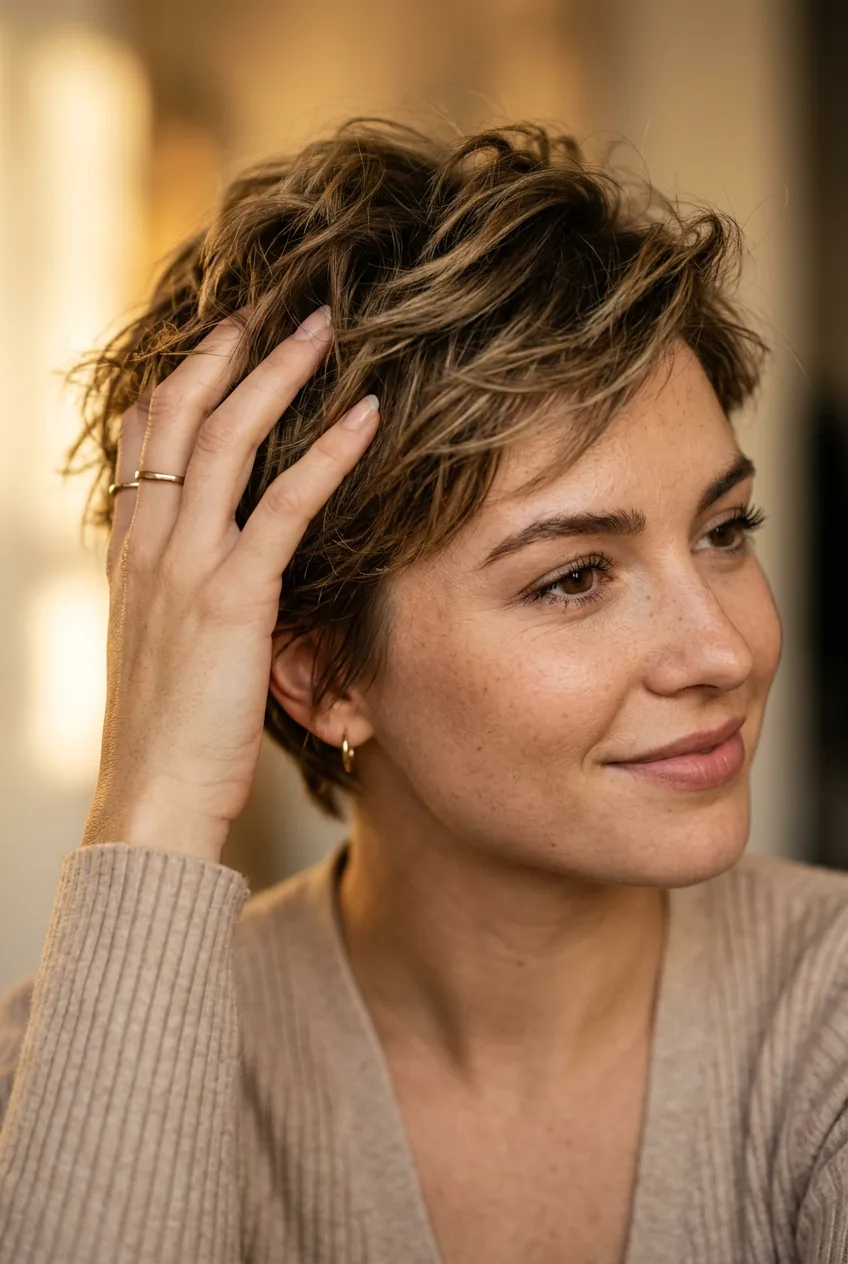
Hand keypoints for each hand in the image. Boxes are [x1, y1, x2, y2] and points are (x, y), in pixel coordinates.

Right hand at [82, 305, 379, 863]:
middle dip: (226, 351)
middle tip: (275, 305)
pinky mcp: (232, 600)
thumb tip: (221, 569)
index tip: (220, 336)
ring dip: (276, 376)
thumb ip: (182, 593)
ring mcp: (185, 567)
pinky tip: (366, 416)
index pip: (143, 441)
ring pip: (225, 441)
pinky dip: (326, 455)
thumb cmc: (168, 733)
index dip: (178, 379)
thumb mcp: (163, 647)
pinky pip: (282, 508)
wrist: (150, 798)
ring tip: (322, 327)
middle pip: (178, 416)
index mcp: (131, 554)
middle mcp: (149, 545)